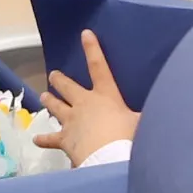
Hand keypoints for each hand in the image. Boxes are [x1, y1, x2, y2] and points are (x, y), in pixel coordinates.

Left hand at [39, 34, 138, 158]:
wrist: (110, 158)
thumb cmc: (129, 138)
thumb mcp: (141, 122)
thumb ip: (141, 116)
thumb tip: (156, 113)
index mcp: (105, 95)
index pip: (99, 67)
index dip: (92, 50)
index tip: (85, 34)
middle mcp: (85, 104)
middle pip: (68, 87)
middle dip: (60, 80)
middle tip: (53, 75)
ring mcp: (72, 121)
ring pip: (56, 107)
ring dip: (50, 101)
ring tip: (44, 96)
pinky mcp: (65, 139)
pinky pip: (51, 139)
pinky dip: (43, 139)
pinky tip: (35, 139)